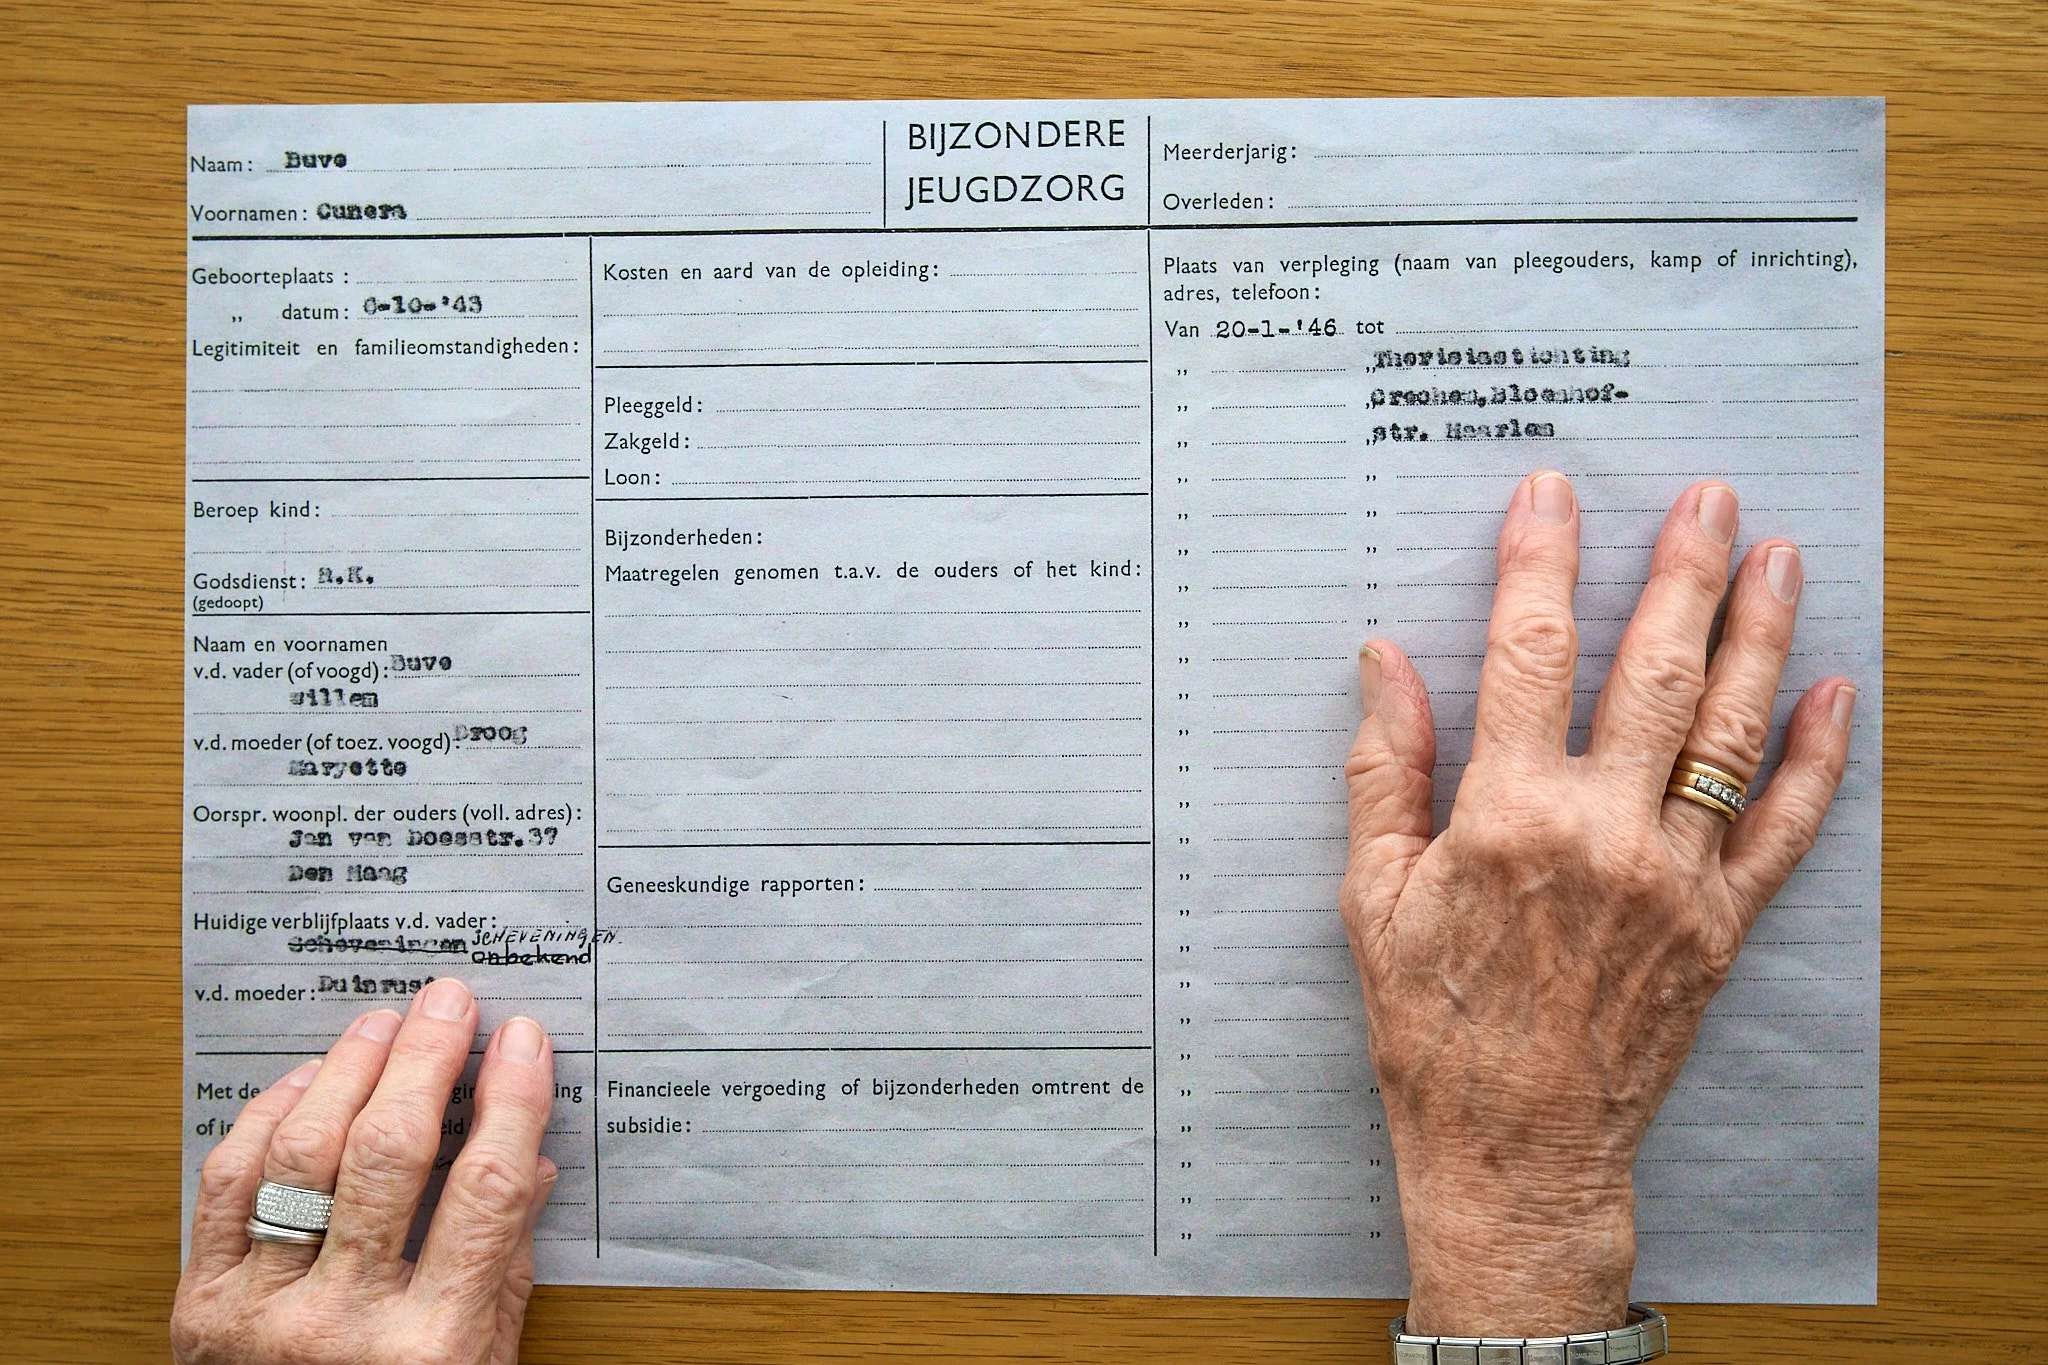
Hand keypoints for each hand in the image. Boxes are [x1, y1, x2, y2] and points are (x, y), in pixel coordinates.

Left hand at [172, 980, 558, 1364]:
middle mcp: (341, 1326)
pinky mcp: (199, 1305)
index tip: (523, 1043)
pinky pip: (229, 1185)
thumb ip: (505, 1271)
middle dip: (427, 1061)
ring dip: (350, 1072)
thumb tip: (531, 1161)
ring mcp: (262, 1313)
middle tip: (450, 1004)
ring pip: (305, 1156)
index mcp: (430, 1349)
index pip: (484, 1191)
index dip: (511, 1101)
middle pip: (391, 1155)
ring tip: (383, 1024)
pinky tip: (309, 1081)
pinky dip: (268, 1118)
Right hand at [1342, 472, 1853, 1335]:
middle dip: (1681, 570)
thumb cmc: (1432, 1027)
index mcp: (1506, 817)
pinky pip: (1781, 828)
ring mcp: (1673, 879)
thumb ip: (1383, 769)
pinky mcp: (1719, 926)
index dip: (1539, 562)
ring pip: (1728, 730)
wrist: (1513, 1150)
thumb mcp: (1373, 896)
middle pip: (1652, 669)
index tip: (1551, 496)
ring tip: (1776, 558)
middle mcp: (1602, 833)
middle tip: (1708, 497)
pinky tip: (1830, 694)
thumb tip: (1383, 662)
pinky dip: (1813, 758)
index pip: (1527, 653)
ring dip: (1758, 634)